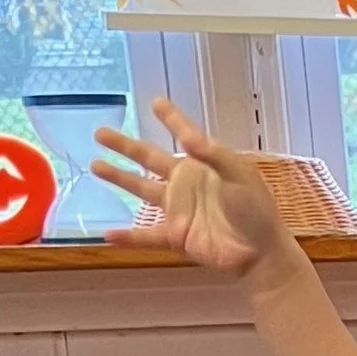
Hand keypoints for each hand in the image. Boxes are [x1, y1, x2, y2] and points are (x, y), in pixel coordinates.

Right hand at [92, 99, 297, 280]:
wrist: (260, 253)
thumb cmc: (256, 210)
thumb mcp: (240, 175)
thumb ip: (212, 155)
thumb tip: (187, 135)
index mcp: (202, 164)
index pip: (183, 135)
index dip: (171, 119)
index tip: (157, 102)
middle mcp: (185, 183)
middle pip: (148, 158)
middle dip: (125, 146)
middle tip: (100, 132)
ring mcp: (178, 209)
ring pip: (141, 189)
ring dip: (119, 178)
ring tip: (96, 165)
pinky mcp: (176, 236)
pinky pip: (147, 236)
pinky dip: (128, 237)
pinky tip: (107, 235)